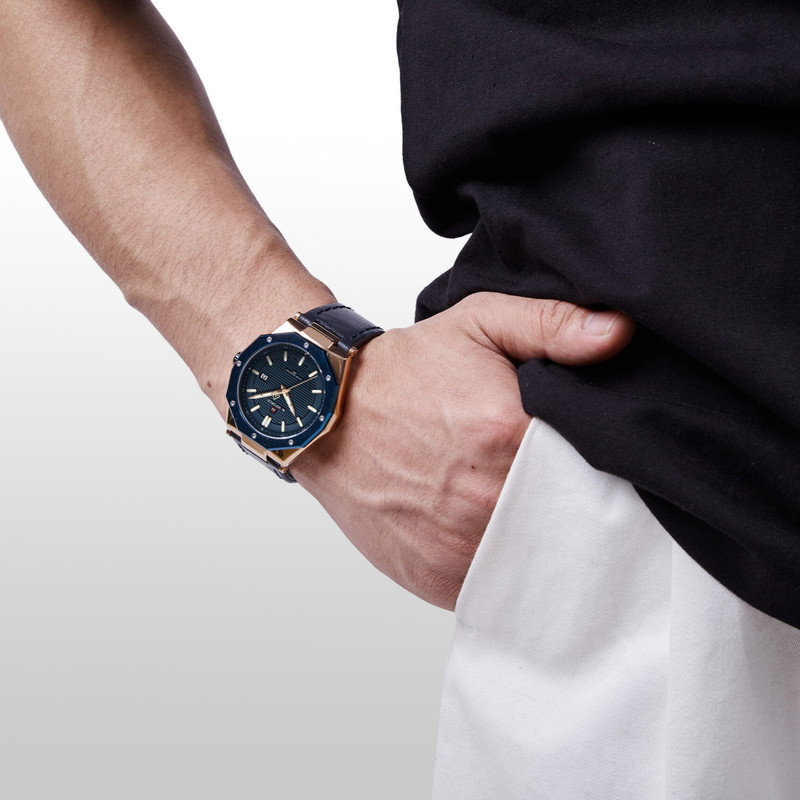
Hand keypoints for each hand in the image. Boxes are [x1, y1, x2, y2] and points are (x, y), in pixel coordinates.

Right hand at [291, 292, 633, 609]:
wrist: (326, 412)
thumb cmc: (404, 372)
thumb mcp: (480, 322)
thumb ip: (555, 325)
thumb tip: (619, 335)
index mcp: (508, 434)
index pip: (595, 468)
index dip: (596, 463)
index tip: (583, 456)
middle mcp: (486, 499)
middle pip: (566, 519)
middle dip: (566, 504)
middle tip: (545, 478)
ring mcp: (459, 546)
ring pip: (532, 560)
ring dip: (532, 540)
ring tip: (510, 502)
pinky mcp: (435, 579)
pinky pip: (492, 585)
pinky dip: (495, 565)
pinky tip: (480, 528)